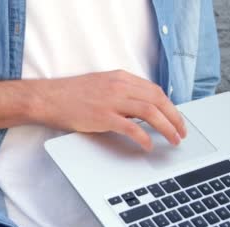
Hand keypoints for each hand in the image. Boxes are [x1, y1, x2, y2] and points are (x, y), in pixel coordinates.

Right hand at [27, 70, 186, 150]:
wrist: (48, 98)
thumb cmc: (70, 95)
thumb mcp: (100, 85)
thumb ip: (120, 93)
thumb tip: (139, 109)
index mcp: (120, 77)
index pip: (155, 90)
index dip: (170, 106)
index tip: (176, 118)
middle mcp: (119, 86)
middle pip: (158, 100)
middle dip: (175, 117)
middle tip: (181, 132)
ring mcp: (111, 101)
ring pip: (151, 112)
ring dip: (167, 127)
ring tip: (173, 139)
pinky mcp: (103, 117)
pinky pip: (132, 128)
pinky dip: (144, 137)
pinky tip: (148, 145)